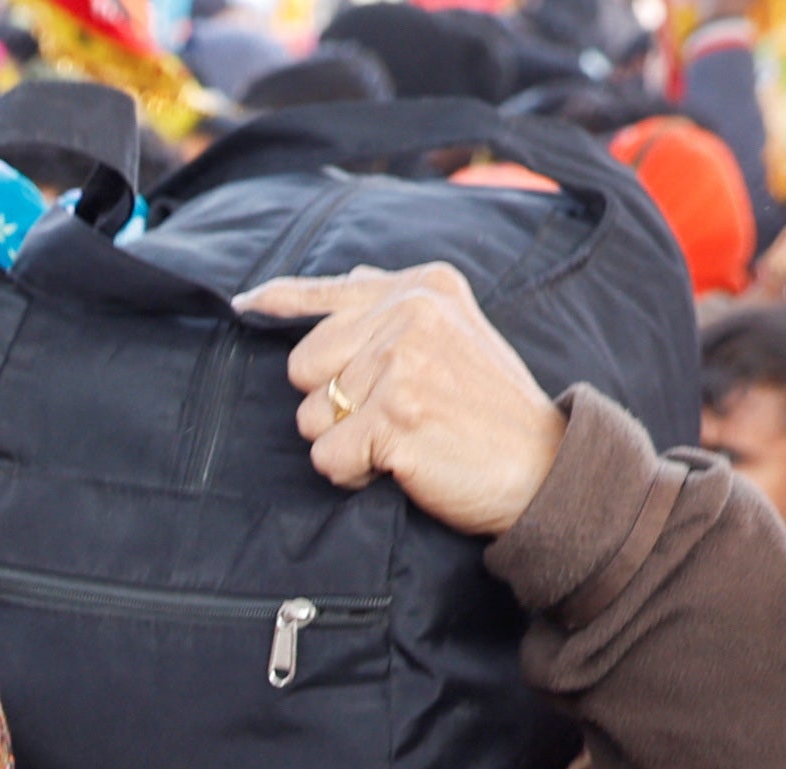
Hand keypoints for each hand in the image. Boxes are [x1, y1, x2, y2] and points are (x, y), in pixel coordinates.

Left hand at [244, 266, 569, 541]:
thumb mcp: (454, 331)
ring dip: (344, 442)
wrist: (542, 466)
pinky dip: (353, 473)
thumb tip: (344, 277)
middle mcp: (410, 315)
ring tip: (402, 438)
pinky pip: (327, 456)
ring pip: (310, 416)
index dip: (277, 301)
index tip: (243, 303)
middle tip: (390, 415)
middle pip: (302, 365)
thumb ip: (394, 305)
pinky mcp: (395, 418)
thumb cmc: (488, 408)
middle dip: (330, 403)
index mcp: (422, 288)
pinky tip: (400, 464)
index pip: (327, 292)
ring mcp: (401, 365)